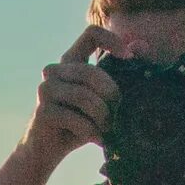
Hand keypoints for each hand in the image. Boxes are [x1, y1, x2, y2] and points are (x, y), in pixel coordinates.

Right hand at [23, 23, 125, 161]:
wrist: (46, 151)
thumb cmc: (79, 121)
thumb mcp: (102, 97)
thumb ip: (118, 72)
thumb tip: (142, 45)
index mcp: (70, 61)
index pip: (91, 34)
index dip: (112, 40)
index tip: (128, 58)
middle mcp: (54, 71)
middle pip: (92, 72)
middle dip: (111, 94)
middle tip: (118, 112)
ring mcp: (45, 90)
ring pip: (84, 96)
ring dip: (103, 117)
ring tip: (108, 129)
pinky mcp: (42, 112)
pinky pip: (76, 119)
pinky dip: (91, 131)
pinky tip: (96, 138)